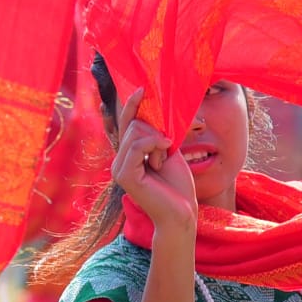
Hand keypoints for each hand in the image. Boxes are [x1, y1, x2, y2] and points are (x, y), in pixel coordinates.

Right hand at [112, 89, 196, 231]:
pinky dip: (154, 146)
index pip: (126, 123)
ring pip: (136, 133)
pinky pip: (137, 146)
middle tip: (167, 150)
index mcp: (129, 155)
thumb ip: (157, 134)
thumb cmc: (178, 185)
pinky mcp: (125, 175)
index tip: (143, 89)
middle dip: (156, 131)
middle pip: (133, 125)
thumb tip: (153, 109)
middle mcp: (120, 160)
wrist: (181, 212)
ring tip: (164, 159)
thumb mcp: (168, 151)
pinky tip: (163, 157)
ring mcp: (119, 168)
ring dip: (158, 141)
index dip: (132, 104)